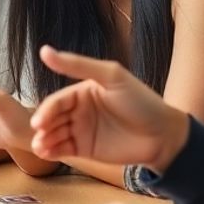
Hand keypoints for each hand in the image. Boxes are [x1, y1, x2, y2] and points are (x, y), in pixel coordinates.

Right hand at [29, 47, 189, 169]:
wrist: (164, 135)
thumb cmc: (141, 101)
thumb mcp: (111, 76)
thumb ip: (78, 65)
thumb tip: (44, 50)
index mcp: (82, 91)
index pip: (57, 100)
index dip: (46, 110)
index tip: (39, 121)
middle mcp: (78, 110)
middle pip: (52, 118)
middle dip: (43, 127)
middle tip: (39, 134)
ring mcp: (81, 130)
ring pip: (54, 134)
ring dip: (44, 140)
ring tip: (40, 148)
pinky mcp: (84, 149)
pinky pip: (62, 149)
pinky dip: (52, 151)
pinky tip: (46, 153)